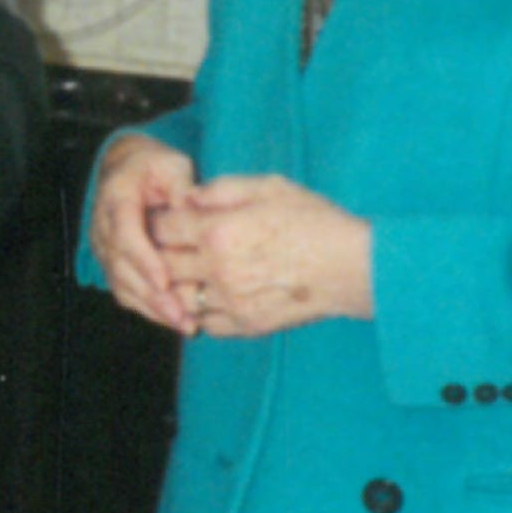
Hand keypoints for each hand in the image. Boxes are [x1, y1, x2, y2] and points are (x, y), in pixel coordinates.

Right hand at [89, 132, 201, 335]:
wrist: (128, 170)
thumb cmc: (155, 167)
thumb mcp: (172, 166)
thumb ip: (182, 187)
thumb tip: (194, 212)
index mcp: (117, 198)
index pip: (125, 234)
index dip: (144, 260)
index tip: (166, 281)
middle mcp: (104, 227)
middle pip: (122, 267)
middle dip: (153, 295)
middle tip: (182, 314)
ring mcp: (105, 249)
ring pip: (123, 285)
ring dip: (153, 308)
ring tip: (185, 324)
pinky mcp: (113, 265)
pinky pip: (126, 292)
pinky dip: (149, 309)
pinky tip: (175, 320)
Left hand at [152, 173, 373, 338]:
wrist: (353, 266)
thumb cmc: (314, 219)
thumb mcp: (269, 187)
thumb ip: (222, 189)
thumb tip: (188, 197)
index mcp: (219, 231)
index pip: (162, 227)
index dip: (158, 221)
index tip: (163, 219)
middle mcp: (218, 269)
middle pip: (163, 264)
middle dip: (158, 254)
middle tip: (166, 246)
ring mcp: (231, 302)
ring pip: (181, 297)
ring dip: (179, 285)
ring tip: (187, 272)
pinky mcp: (246, 325)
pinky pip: (206, 322)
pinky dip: (202, 310)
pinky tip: (213, 295)